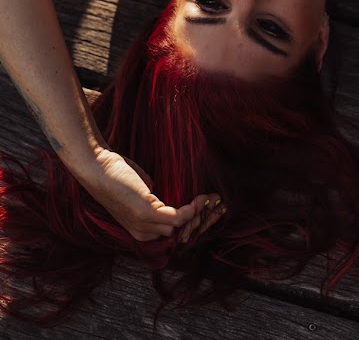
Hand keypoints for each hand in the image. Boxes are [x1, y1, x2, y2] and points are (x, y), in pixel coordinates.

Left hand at [78, 148, 224, 242]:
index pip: (173, 235)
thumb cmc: (118, 175)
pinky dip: (193, 208)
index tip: (209, 210)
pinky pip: (179, 217)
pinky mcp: (148, 213)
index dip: (194, 224)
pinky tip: (201, 197)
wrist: (97, 167)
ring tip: (212, 199)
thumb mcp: (141, 191)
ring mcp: (145, 225)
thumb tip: (174, 198)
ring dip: (201, 213)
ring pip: (182, 227)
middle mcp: (143, 233)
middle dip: (203, 221)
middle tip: (217, 205)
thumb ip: (156, 199)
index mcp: (142, 230)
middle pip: (181, 234)